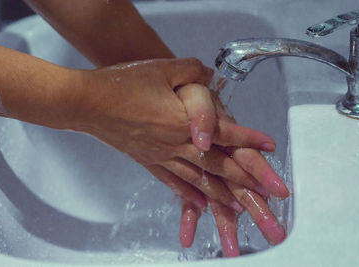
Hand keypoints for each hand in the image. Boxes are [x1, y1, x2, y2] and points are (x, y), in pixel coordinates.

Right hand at [69, 58, 283, 210]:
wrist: (88, 103)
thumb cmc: (122, 85)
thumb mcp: (162, 68)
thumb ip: (192, 70)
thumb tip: (209, 74)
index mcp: (182, 121)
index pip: (225, 133)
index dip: (250, 138)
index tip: (270, 146)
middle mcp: (175, 144)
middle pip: (217, 165)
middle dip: (247, 179)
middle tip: (269, 193)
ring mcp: (160, 156)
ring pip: (198, 180)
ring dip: (222, 194)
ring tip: (242, 207)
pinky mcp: (147, 161)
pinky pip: (172, 182)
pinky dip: (189, 195)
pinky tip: (201, 206)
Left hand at [176, 84, 287, 256]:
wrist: (163, 96)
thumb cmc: (181, 93)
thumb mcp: (191, 91)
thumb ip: (202, 112)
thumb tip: (204, 139)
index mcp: (224, 135)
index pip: (246, 156)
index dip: (261, 173)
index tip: (278, 192)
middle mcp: (218, 153)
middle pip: (239, 185)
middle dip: (257, 208)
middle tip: (274, 232)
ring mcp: (204, 166)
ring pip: (218, 198)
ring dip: (226, 221)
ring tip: (232, 247)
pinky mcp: (184, 172)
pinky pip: (187, 198)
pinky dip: (188, 216)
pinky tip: (186, 234)